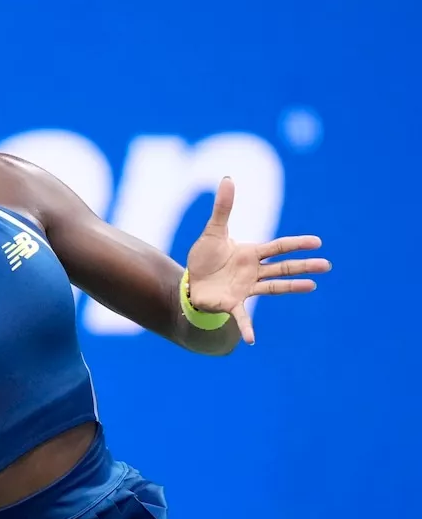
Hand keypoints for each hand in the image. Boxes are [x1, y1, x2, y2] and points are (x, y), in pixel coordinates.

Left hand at [185, 177, 331, 343]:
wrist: (191, 282)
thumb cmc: (205, 258)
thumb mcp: (213, 231)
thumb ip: (223, 208)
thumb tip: (227, 178)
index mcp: (251, 253)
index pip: (278, 246)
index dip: (296, 244)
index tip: (317, 242)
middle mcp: (253, 271)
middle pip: (282, 267)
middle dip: (303, 266)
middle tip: (327, 265)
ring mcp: (246, 288)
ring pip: (273, 287)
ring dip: (292, 287)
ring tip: (313, 286)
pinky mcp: (233, 304)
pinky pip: (242, 317)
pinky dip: (247, 328)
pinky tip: (252, 340)